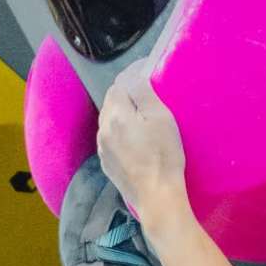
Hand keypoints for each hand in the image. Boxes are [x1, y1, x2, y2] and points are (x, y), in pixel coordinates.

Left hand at [95, 66, 187, 224]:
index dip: (133, 74)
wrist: (156, 196)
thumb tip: (134, 75)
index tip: (148, 69)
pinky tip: (132, 133)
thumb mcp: (159, 117)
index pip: (120, 83)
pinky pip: (109, 137)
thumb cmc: (163, 155)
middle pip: (111, 101)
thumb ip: (142, 92)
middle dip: (126, 90)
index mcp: (115, 114)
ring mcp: (102, 148)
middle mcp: (103, 129)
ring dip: (121, 110)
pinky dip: (119, 128)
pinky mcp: (106, 163)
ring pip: (109, 119)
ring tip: (139, 109)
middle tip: (145, 87)